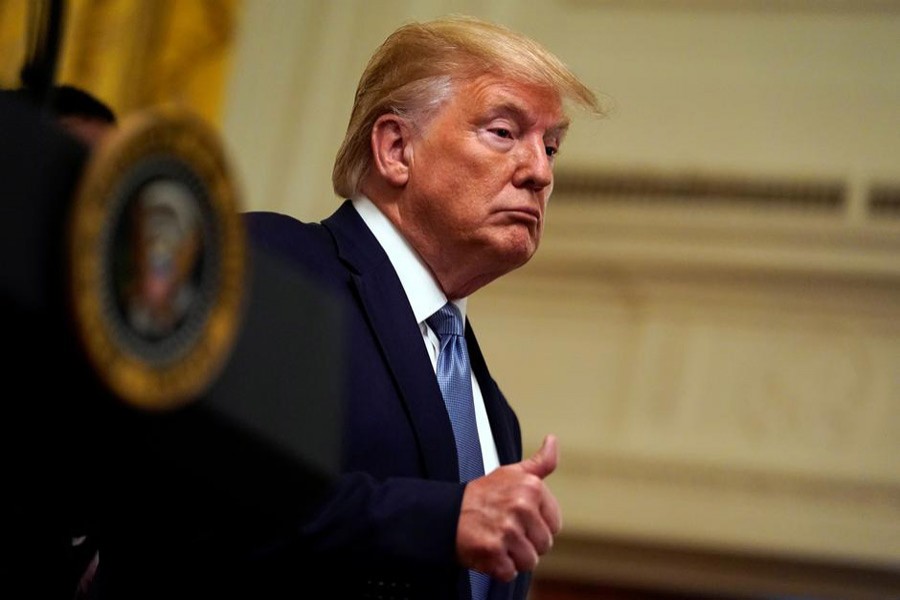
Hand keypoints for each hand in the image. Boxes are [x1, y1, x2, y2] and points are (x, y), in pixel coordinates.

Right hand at [456, 434, 561, 580]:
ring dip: (512, 558)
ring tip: (496, 540)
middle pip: (544, 545)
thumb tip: (553, 441)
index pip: (554, 525)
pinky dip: (497, 569)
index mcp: (531, 487)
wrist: (444, 513)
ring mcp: (508, 529)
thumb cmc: (480, 496)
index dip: (536, 526)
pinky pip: (509, 573)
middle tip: (504, 530)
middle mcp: (522, 506)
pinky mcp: (493, 550)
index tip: (517, 518)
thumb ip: (539, 462)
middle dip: (525, 543)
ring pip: (529, 561)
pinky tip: (487, 551)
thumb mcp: (511, 473)